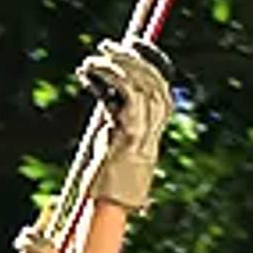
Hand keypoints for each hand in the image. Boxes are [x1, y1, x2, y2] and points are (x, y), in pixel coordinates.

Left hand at [76, 37, 172, 211]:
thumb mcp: (111, 143)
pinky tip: (91, 71)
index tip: (134, 44)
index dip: (151, 64)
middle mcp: (153, 130)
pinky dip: (110, 77)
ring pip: (143, 85)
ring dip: (118, 64)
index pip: (160, 89)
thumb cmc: (105, 183)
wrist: (108, 208)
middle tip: (107, 44)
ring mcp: (145, 133)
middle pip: (154, 82)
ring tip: (94, 57)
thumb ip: (115, 120)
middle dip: (133, 57)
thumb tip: (106, 95)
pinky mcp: (131, 136)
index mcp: (152, 131)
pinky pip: (128, 95)